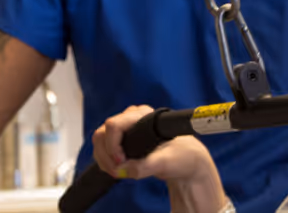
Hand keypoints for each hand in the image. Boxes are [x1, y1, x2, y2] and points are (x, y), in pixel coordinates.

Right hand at [92, 105, 215, 182]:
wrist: (187, 160)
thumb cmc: (182, 155)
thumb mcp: (167, 162)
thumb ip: (146, 166)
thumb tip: (123, 169)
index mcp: (144, 116)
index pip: (114, 125)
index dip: (112, 146)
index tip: (121, 162)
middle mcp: (132, 117)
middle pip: (102, 132)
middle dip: (106, 154)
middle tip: (117, 171)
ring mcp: (126, 127)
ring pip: (99, 139)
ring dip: (103, 158)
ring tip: (118, 172)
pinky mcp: (123, 138)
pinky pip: (103, 146)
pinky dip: (105, 160)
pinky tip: (116, 169)